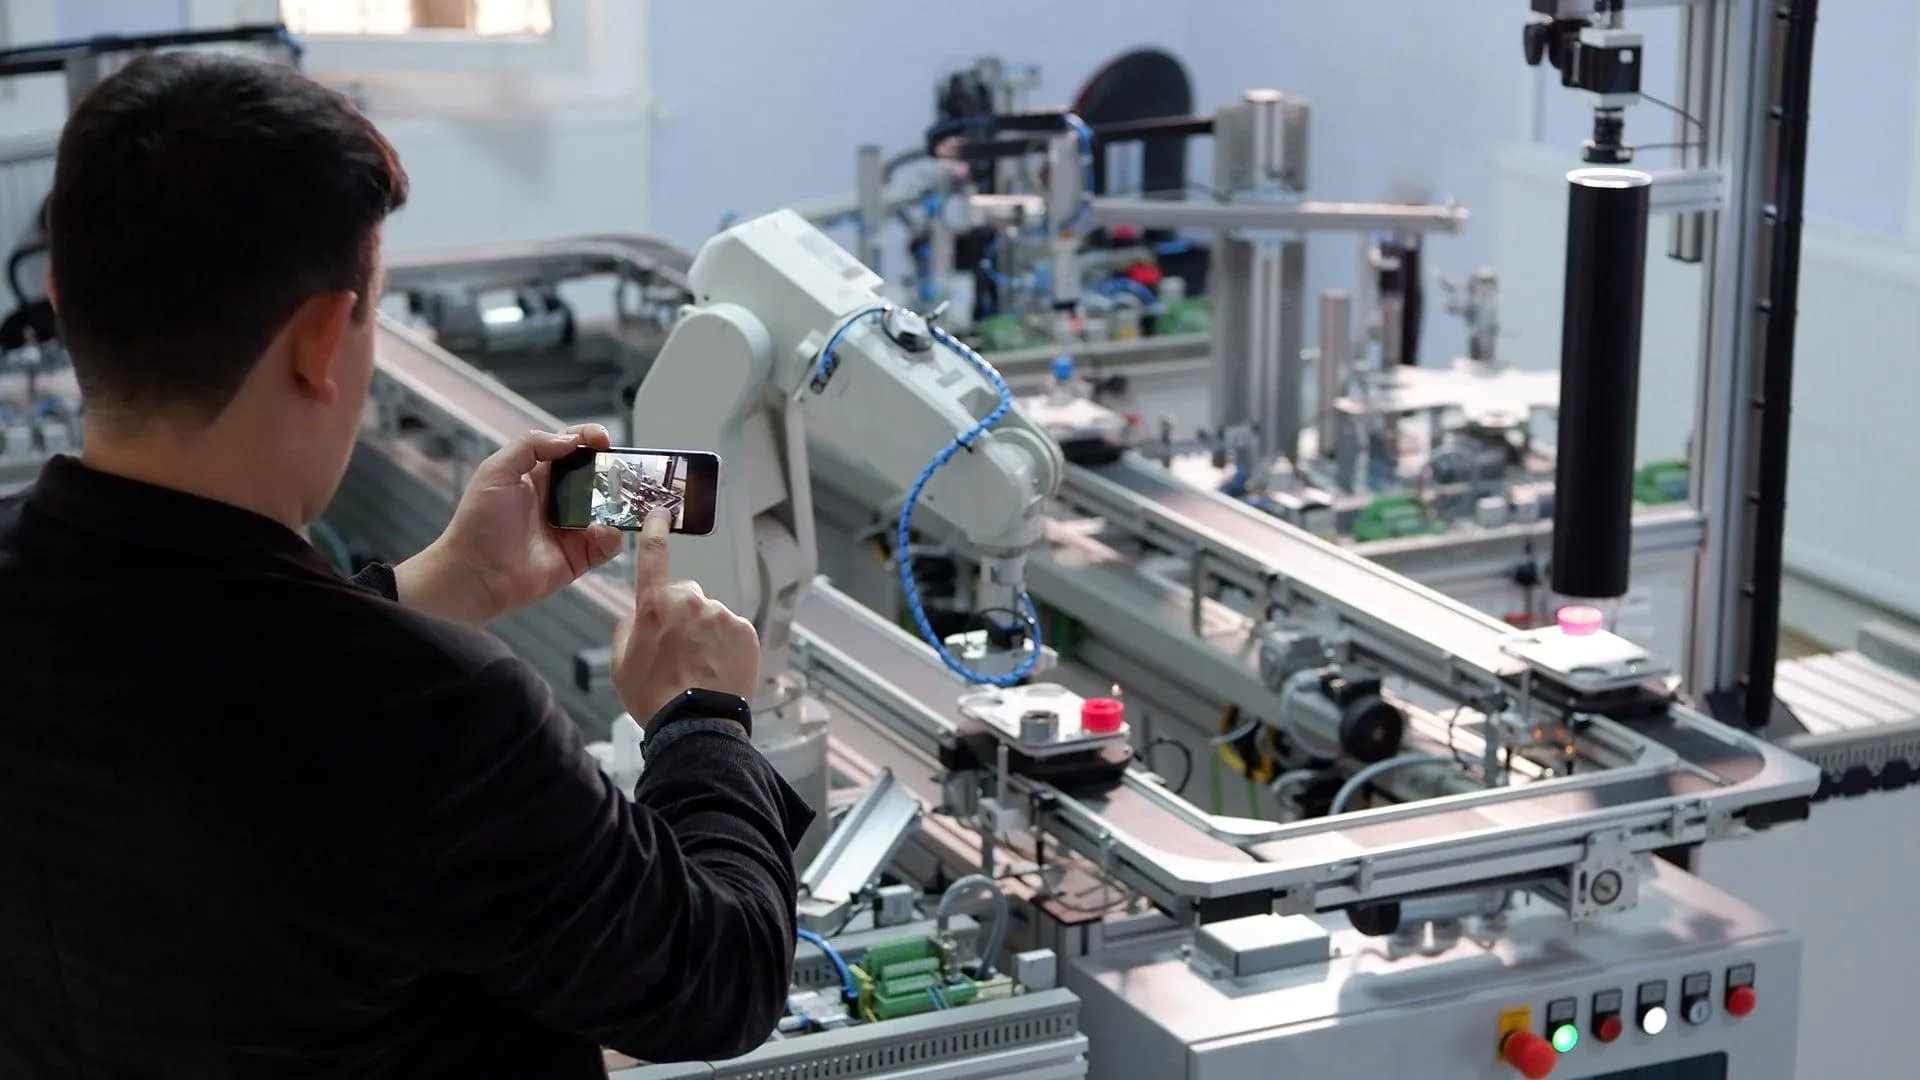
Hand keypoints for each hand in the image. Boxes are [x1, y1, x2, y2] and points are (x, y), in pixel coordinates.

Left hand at [396, 425, 624, 626]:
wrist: (475, 574)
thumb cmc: (479, 521)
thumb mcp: (497, 471)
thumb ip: (531, 446)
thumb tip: (571, 441)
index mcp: (538, 475)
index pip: (570, 448)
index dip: (588, 439)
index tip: (605, 440)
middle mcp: (559, 499)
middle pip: (596, 477)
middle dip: (614, 472)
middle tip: (627, 472)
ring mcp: (571, 529)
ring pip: (608, 510)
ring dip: (618, 505)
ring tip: (620, 503)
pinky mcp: (579, 557)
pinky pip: (607, 544)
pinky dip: (611, 537)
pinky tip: (600, 533)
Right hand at [611, 509, 760, 721]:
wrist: (696, 723)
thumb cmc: (655, 697)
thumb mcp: (620, 664)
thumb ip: (627, 629)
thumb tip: (638, 617)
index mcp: (654, 605)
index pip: (653, 555)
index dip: (656, 529)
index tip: (661, 512)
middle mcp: (691, 602)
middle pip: (686, 596)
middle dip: (682, 615)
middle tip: (679, 650)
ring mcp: (721, 615)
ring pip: (711, 616)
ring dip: (706, 634)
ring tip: (700, 668)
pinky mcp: (745, 631)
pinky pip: (733, 631)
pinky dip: (727, 647)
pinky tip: (718, 670)